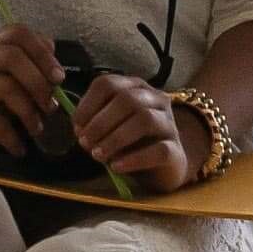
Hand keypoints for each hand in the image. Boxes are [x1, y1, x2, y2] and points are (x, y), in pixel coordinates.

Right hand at [0, 25, 58, 158]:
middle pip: (13, 55)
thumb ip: (20, 73)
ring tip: (37, 130)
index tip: (59, 77)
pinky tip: (18, 149)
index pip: (16, 31)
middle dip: (40, 82)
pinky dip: (13, 138)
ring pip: (8, 86)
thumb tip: (55, 70)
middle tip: (51, 106)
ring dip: (30, 112)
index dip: (42, 51)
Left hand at [72, 75, 204, 194]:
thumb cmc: (132, 144)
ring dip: (115, 138)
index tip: (76, 125)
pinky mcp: (176, 150)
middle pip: (127, 99)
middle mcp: (156, 99)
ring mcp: (169, 124)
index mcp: (135, 88)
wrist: (163, 168)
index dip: (88, 103)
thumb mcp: (109, 130)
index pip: (108, 83)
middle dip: (100, 122)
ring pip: (145, 119)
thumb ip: (94, 124)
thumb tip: (79, 128)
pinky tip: (116, 167)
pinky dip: (134, 159)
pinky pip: (158, 150)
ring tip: (98, 155)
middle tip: (84, 143)